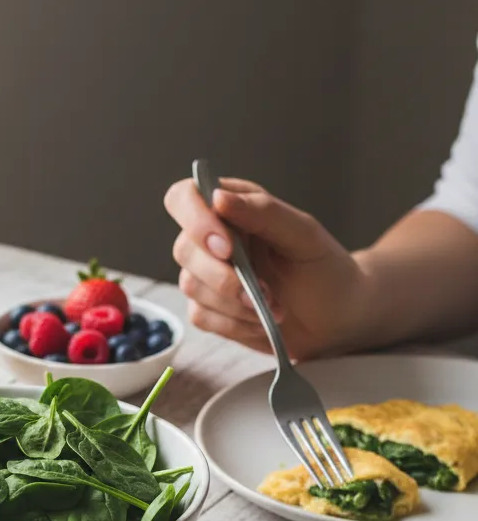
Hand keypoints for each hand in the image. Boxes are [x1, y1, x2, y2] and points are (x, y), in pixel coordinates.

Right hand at [164, 177, 366, 359]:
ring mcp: (206, 276)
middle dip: (222, 276)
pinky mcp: (209, 309)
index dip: (195, 220)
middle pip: (183, 249)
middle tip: (263, 290)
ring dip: (235, 303)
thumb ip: (263, 212)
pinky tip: (261, 321)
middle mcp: (212, 238)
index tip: (226, 247)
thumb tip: (218, 197)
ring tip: (273, 307)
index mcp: (232, 208)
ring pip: (191, 286)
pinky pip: (201, 316)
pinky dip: (235, 323)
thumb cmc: (325, 268)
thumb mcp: (304, 234)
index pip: (184, 198)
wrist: (337, 316)